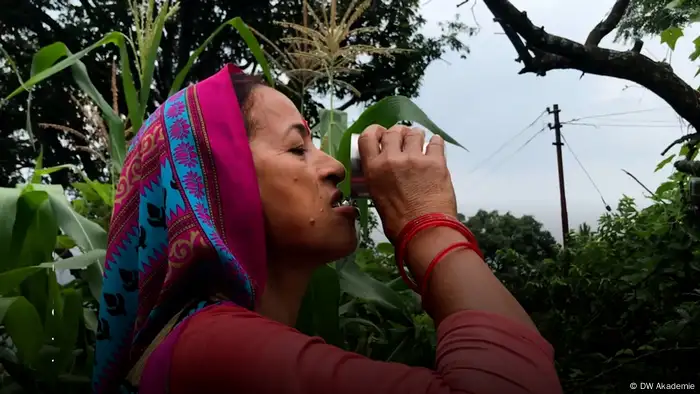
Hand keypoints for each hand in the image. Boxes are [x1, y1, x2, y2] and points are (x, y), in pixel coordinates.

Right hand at [357, 124, 457, 241]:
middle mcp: (392, 159)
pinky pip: (436, 142)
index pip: (368, 137)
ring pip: (414, 133)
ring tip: (419, 143)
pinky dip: (435, 143)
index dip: (374, 132)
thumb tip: (385, 173)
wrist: (424, 232)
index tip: (380, 134)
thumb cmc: (398, 223)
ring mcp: (415, 159)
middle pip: (393, 132)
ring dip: (416, 136)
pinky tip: (435, 146)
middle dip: (398, 134)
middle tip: (403, 140)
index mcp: (374, 169)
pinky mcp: (436, 162)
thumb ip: (379, 179)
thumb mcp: (378, 198)